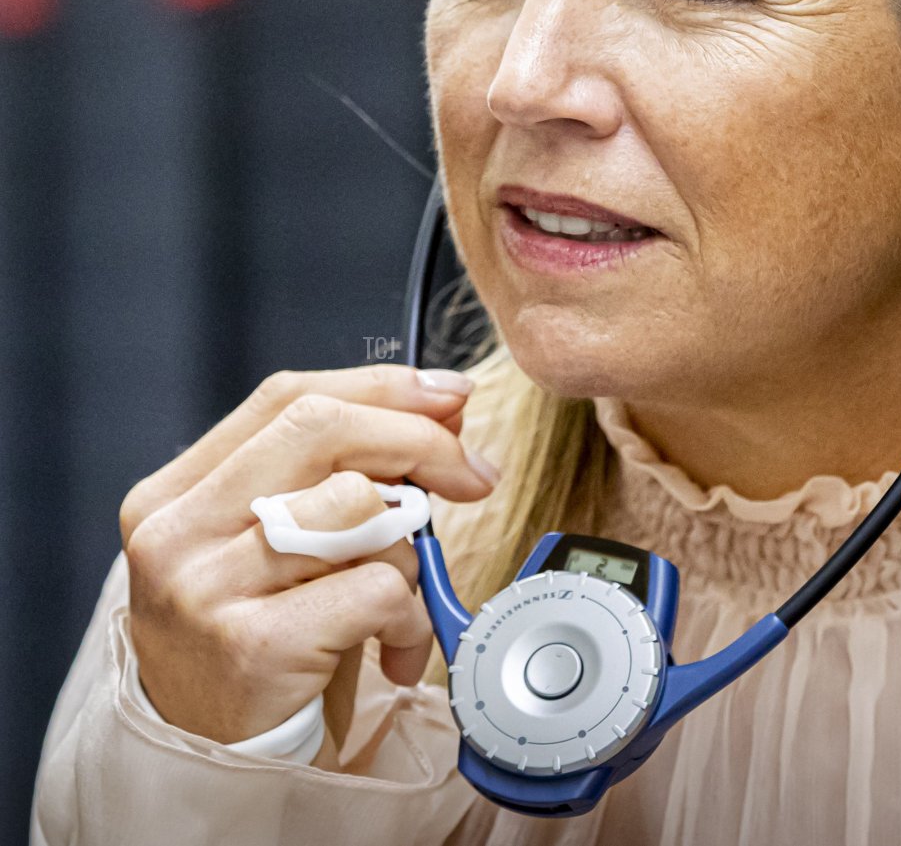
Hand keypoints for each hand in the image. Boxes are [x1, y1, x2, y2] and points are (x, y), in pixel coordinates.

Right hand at [118, 364, 498, 747]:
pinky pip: (376, 587)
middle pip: (322, 429)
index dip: (382, 388)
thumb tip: (445, 402)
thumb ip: (345, 469)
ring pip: (357, 506)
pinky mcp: (253, 647)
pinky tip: (395, 646)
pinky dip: (410, 614)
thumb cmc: (265, 639)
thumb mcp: (288, 542)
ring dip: (408, 548)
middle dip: (418, 440)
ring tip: (396, 594)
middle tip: (470, 475)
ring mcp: (207, 588)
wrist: (218, 764)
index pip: (289, 397)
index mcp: (177, 492)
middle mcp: (178, 532)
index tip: (450, 397)